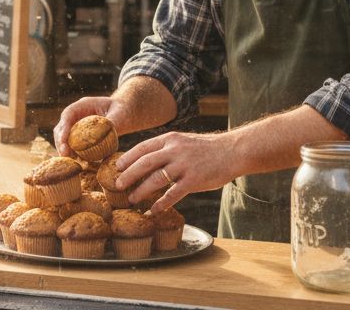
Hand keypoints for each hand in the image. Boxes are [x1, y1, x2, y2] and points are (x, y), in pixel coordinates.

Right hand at [53, 97, 117, 157]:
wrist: (126, 113)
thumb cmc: (122, 110)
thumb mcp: (119, 114)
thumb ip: (111, 122)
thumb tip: (104, 134)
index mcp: (84, 105)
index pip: (68, 114)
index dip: (63, 128)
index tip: (63, 141)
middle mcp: (77, 115)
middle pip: (61, 127)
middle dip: (60, 141)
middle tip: (64, 155)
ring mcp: (77, 125)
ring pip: (64, 138)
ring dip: (65, 149)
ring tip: (69, 161)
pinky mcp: (81, 136)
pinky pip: (73, 145)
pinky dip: (73, 153)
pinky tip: (78, 162)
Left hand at [113, 131, 239, 213]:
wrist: (232, 151)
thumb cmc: (206, 149)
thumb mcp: (183, 142)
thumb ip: (166, 150)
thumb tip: (143, 162)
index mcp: (170, 139)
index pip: (142, 147)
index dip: (127, 158)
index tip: (117, 167)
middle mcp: (175, 150)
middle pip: (144, 163)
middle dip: (128, 175)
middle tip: (117, 185)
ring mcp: (184, 165)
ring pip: (156, 179)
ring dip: (141, 190)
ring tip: (132, 199)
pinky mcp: (194, 180)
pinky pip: (173, 194)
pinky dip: (160, 203)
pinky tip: (153, 210)